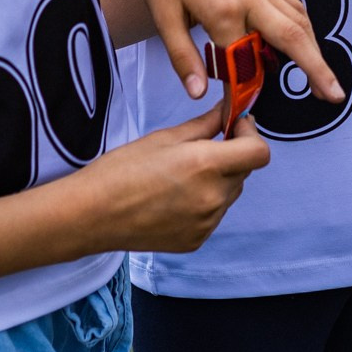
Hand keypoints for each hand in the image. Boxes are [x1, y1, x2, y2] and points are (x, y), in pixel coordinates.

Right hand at [75, 103, 269, 253]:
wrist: (91, 215)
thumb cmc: (122, 170)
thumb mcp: (165, 138)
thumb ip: (204, 125)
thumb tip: (227, 111)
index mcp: (207, 166)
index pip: (259, 153)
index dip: (251, 135)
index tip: (235, 127)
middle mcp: (213, 198)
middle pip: (245, 172)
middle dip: (233, 155)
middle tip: (205, 145)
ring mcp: (207, 223)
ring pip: (230, 194)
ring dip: (220, 180)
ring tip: (184, 174)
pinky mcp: (197, 240)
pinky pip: (214, 215)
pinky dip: (205, 202)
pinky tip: (176, 197)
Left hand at [127, 0, 342, 106]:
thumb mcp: (162, 15)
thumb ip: (183, 57)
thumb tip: (199, 93)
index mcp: (223, 9)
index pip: (243, 62)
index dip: (243, 89)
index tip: (238, 111)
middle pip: (293, 37)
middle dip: (316, 69)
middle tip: (334, 96)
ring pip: (299, 21)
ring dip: (314, 51)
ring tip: (321, 81)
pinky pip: (292, 6)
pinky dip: (303, 29)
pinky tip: (303, 45)